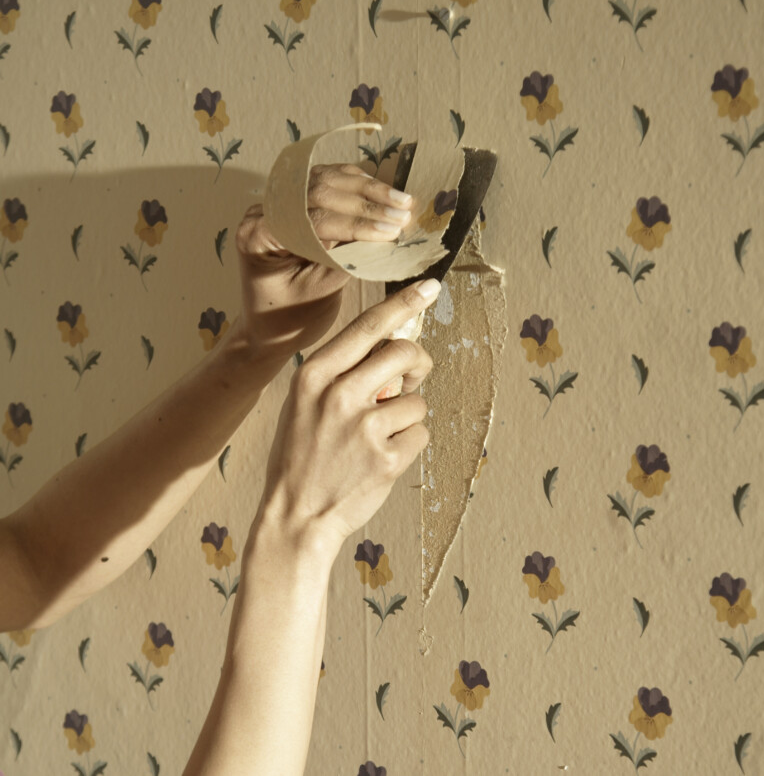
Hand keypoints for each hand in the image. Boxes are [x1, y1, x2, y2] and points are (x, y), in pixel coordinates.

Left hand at [235, 163, 416, 363]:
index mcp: (258, 235)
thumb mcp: (319, 293)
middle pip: (318, 191)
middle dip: (366, 201)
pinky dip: (358, 185)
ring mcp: (277, 203)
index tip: (391, 230)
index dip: (356, 224)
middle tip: (404, 211)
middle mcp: (262, 211)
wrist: (269, 327)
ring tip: (404, 200)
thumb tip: (383, 237)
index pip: (313, 220)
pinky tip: (385, 192)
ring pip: (325, 180)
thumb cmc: (289, 318)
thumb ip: (346, 260)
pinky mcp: (296, 202)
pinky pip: (328, 183)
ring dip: (367, 188)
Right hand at [257, 279, 439, 550]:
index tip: (430, 286)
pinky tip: (382, 459)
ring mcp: (365, 427)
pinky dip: (409, 445)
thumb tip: (392, 346)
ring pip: (418, 400)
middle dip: (418, 364)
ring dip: (408, 416)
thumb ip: (342, 373)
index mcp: (314, 374)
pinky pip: (420, 434)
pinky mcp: (387, 457)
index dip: (404, 303)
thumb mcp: (303, 403)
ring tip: (378, 437)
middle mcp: (339, 394)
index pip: (368, 326)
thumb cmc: (302, 457)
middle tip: (412, 379)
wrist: (294, 517)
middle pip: (405, 354)